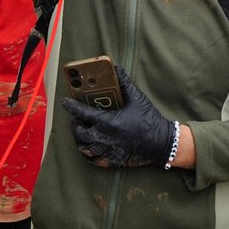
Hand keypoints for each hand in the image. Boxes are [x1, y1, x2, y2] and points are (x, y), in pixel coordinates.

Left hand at [61, 65, 176, 167]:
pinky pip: (93, 160)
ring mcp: (108, 151)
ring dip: (79, 140)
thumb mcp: (137, 98)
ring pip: (84, 148)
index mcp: (109, 121)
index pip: (83, 113)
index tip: (66, 102)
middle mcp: (105, 138)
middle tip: (76, 119)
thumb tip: (116, 67)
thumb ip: (124, 82)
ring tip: (80, 132)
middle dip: (75, 124)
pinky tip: (88, 147)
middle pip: (80, 133)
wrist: (162, 143)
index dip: (71, 107)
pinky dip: (87, 155)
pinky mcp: (113, 161)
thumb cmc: (149, 120)